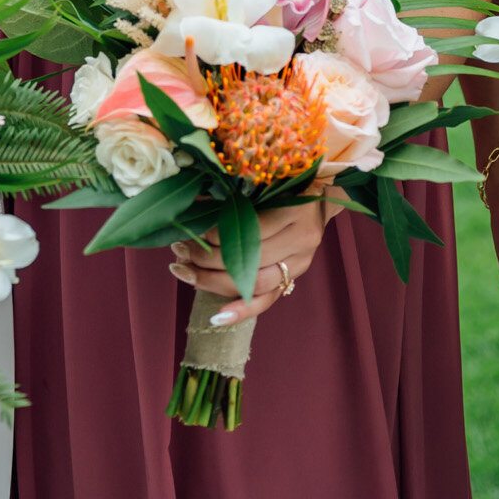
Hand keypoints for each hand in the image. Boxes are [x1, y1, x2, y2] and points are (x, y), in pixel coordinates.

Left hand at [169, 198, 328, 325]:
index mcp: (294, 211)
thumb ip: (237, 193)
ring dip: (214, 281)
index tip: (192, 231)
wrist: (319, 198)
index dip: (219, 233)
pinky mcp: (293, 280)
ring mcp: (299, 264)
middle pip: (250, 260)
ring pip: (254, 284)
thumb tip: (195, 204)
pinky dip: (241, 311)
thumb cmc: (285, 182)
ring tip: (184, 272)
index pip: (250, 230)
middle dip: (208, 259)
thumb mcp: (266, 180)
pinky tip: (217, 317)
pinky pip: (266, 301)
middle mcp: (301, 241)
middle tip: (178, 251)